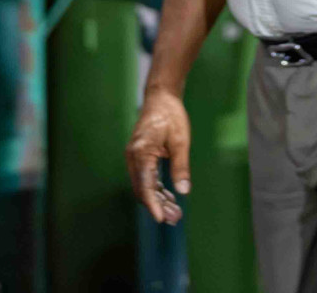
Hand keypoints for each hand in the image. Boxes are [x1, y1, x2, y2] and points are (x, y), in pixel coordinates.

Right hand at [126, 89, 190, 224]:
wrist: (161, 97)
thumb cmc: (171, 116)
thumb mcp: (180, 141)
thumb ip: (180, 167)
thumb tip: (183, 191)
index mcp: (141, 153)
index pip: (145, 185)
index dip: (153, 204)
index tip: (161, 218)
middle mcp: (133, 157)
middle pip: (142, 188)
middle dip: (157, 205)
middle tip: (174, 218)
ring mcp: (134, 157)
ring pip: (143, 185)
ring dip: (157, 198)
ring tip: (174, 212)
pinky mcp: (139, 156)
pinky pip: (145, 177)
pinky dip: (156, 188)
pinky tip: (169, 197)